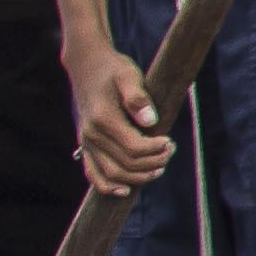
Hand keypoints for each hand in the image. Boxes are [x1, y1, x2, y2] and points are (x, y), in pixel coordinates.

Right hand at [70, 36, 172, 196]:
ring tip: (158, 167)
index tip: (170, 141)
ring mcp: (86, 142)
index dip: (156, 149)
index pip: (134, 147)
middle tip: (170, 150)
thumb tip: (151, 121)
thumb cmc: (113, 69)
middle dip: (153, 162)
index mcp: (103, 118)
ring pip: (112, 173)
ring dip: (138, 176)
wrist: (87, 65)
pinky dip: (107, 186)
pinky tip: (124, 191)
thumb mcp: (128, 75)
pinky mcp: (85, 145)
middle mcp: (91, 134)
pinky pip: (93, 173)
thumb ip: (138, 98)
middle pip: (126, 163)